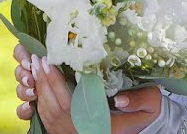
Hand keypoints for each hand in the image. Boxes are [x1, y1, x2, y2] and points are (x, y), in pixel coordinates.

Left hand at [12, 44, 161, 133]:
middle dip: (42, 82)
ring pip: (48, 114)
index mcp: (102, 127)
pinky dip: (41, 103)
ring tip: (34, 68)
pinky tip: (39, 85)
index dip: (55, 82)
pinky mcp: (70, 133)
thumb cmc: (147, 113)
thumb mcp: (151, 104)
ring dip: (39, 90)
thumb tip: (118, 100)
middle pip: (54, 108)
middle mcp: (85, 132)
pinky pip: (49, 121)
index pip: (69, 104)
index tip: (47, 62)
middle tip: (35, 59)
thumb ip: (139, 100)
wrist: (143, 127)